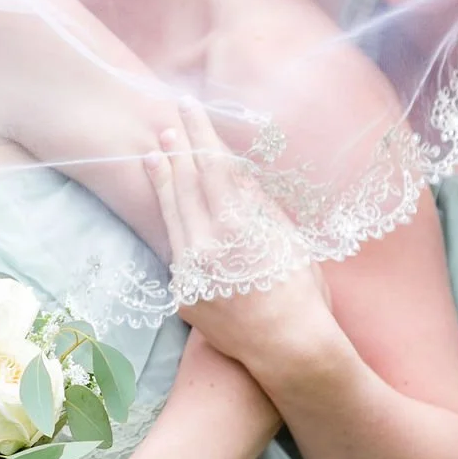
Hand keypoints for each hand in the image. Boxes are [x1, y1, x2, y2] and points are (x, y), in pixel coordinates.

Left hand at [144, 99, 337, 367]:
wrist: (288, 350)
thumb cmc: (303, 293)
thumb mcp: (288, 237)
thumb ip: (258, 204)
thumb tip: (235, 173)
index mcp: (236, 225)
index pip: (210, 165)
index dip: (198, 132)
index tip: (188, 107)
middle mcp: (205, 245)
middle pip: (185, 184)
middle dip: (177, 150)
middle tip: (167, 121)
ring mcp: (188, 270)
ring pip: (171, 215)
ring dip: (163, 181)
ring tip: (154, 153)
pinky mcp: (182, 292)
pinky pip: (176, 248)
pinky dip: (173, 221)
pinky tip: (169, 205)